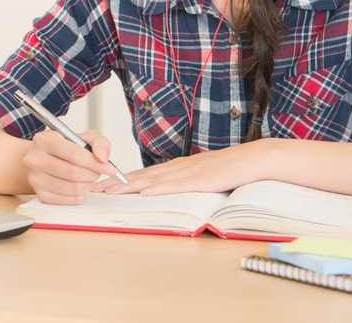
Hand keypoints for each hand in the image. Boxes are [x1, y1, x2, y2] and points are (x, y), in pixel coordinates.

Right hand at [22, 129, 121, 204]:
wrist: (44, 159)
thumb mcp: (83, 137)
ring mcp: (36, 179)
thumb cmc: (65, 148)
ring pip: (73, 188)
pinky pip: (69, 200)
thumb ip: (99, 143)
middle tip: (98, 172)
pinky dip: (81, 194)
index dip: (95, 163)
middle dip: (93, 174)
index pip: (74, 154)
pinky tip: (81, 185)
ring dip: (88, 185)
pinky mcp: (40, 194)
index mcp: (45, 140)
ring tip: (89, 177)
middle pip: (74, 173)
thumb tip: (102, 158)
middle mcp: (35, 159)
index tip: (109, 168)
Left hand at [91, 139, 268, 195]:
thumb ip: (187, 181)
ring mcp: (189, 172)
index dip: (123, 180)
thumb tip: (170, 191)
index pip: (146, 174)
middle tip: (96, 189)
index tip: (105, 185)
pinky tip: (146, 192)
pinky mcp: (201, 179)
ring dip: (131, 186)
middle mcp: (179, 167)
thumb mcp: (203, 175)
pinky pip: (177, 185)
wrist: (254, 158)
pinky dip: (160, 189)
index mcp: (179, 167)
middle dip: (118, 183)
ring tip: (111, 191)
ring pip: (154, 180)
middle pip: (143, 176)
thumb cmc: (231, 168)